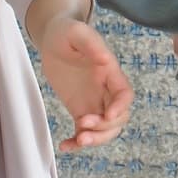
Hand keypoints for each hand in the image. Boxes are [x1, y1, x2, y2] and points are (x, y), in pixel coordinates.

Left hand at [36, 16, 133, 150]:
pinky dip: (77, 142)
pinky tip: (66, 146)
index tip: (107, 116)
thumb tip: (105, 59)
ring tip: (77, 140)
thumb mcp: (76, 32)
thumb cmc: (67, 32)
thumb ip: (91, 43)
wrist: (53, 39)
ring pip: (105, 129)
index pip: (124, 94)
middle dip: (104, 128)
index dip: (120, 108)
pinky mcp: (79, 108)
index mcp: (109, 71)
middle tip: (82, 126)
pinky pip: (84, 131)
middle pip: (118, 117)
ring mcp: (93, 101)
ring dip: (95, 138)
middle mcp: (105, 89)